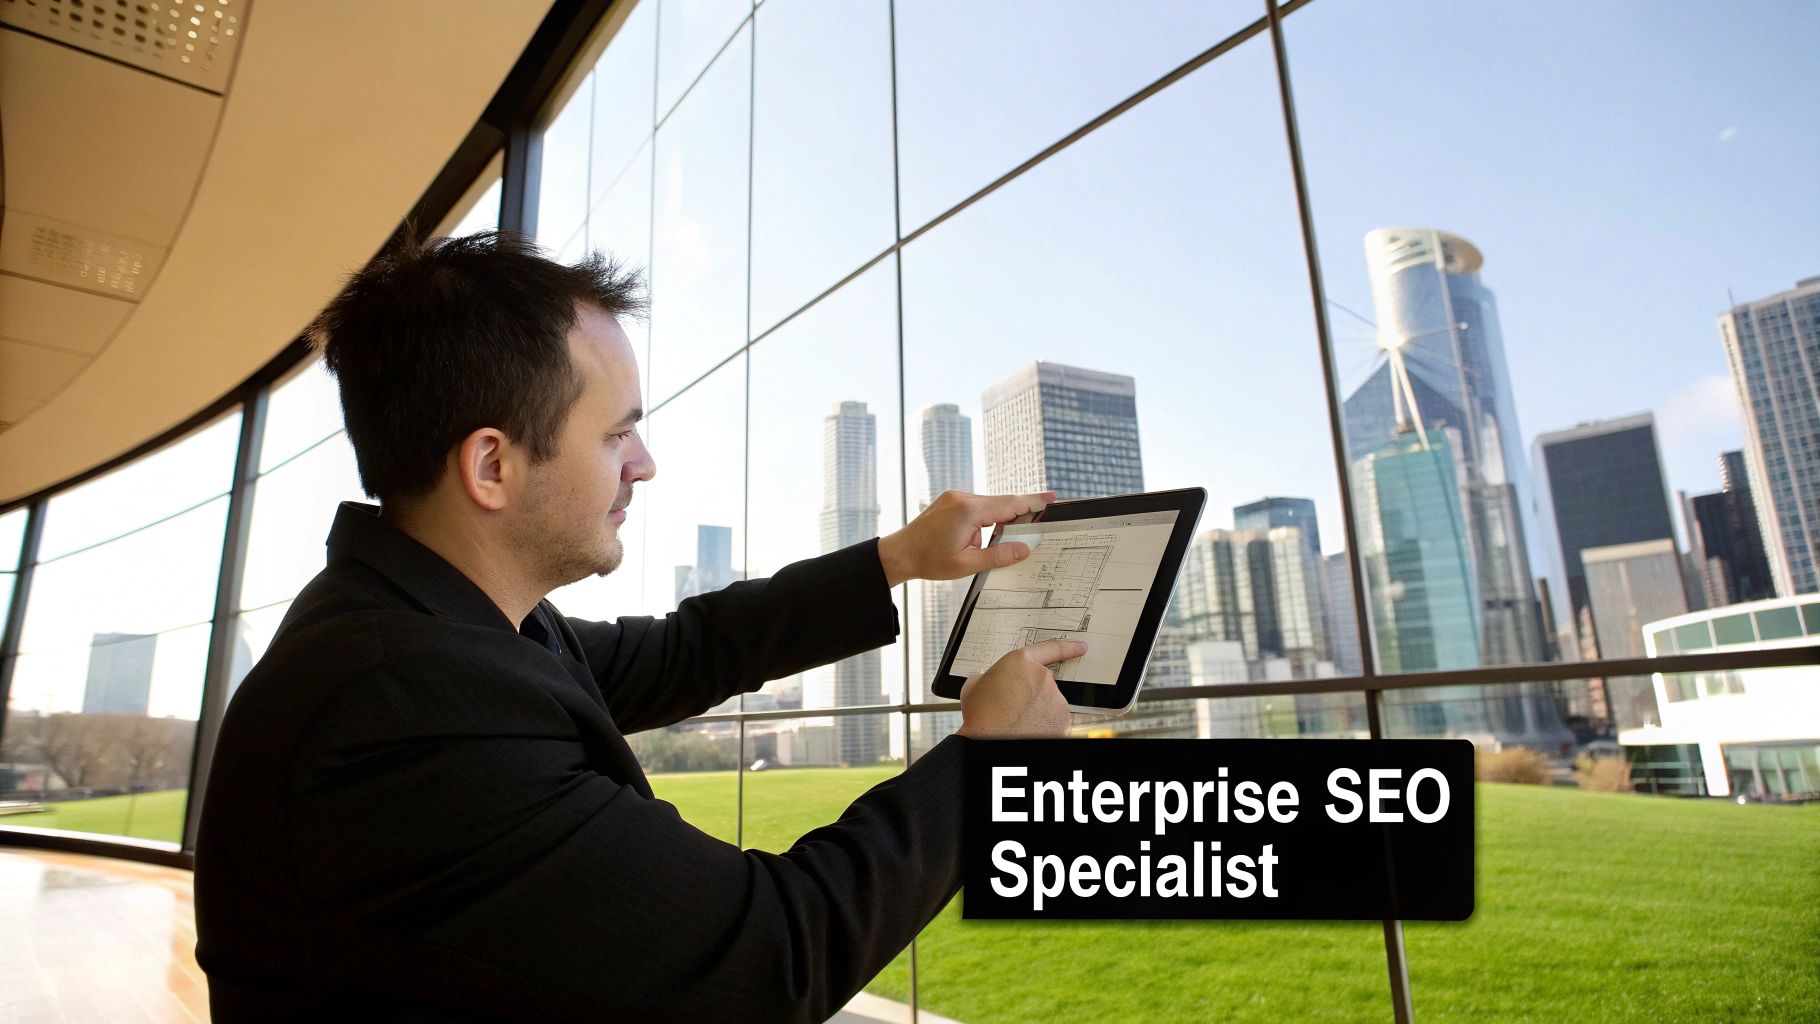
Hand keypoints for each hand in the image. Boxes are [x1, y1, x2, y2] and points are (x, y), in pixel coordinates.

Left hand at [876, 489, 1055, 586]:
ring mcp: (955, 497)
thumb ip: (998, 555)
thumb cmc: (928, 561)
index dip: (1034, 502)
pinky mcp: (950, 501)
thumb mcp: (966, 565)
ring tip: (983, 545)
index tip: (1052, 497)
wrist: (898, 554)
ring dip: (997, 522)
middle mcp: (963, 498)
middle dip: (1019, 515)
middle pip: (1002, 503)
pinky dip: (985, 519)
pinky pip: (977, 507)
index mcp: (969, 510)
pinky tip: (976, 539)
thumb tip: (1024, 549)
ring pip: (989, 506)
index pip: (1010, 504)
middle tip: (1034, 526)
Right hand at [955, 639, 1084, 739]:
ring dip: (1039, 712)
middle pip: (1044, 684)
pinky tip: (1028, 731)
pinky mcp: (1063, 722)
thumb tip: (987, 681)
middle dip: (1033, 694)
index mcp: (1021, 663)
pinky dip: (1045, 727)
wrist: (990, 742)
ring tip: (1017, 722)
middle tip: (1014, 707)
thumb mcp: (974, 686)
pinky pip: (1056, 722)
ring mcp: (1056, 700)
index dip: (1068, 648)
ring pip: (1051, 705)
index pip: (1051, 649)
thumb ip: (989, 677)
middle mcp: (1043, 678)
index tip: (1079, 648)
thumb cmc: (981, 717)